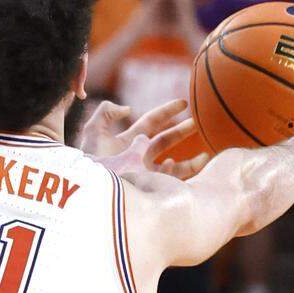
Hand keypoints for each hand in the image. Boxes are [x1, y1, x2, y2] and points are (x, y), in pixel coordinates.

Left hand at [80, 100, 209, 178]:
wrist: (87, 189)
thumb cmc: (88, 161)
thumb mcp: (93, 131)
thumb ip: (106, 112)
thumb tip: (129, 109)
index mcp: (128, 140)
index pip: (152, 121)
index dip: (167, 111)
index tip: (184, 102)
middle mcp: (139, 156)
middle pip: (166, 140)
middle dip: (183, 131)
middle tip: (200, 122)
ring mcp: (145, 174)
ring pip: (174, 165)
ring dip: (190, 160)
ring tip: (206, 155)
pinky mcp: (148, 190)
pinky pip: (169, 183)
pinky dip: (174, 174)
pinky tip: (172, 165)